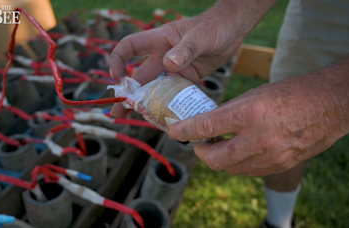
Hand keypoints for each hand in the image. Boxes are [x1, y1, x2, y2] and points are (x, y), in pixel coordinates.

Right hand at [109, 15, 243, 117]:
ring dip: (147, 104)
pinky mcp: (187, 78)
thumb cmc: (214, 26)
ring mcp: (174, 68)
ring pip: (156, 88)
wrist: (232, 30)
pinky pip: (175, 94)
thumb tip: (169, 64)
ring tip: (138, 120)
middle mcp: (163, 55)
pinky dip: (170, 105)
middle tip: (117, 112)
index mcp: (160, 40)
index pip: (131, 46)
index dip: (119, 58)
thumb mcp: (200, 37)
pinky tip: (166, 118)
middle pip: (140, 76)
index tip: (116, 76)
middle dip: (128, 94)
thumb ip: (186, 50)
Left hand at [167, 75, 348, 175]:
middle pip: (215, 159)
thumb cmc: (293, 93)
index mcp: (251, 113)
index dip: (185, 131)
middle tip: (198, 143)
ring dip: (219, 159)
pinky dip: (238, 163)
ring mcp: (271, 156)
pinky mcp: (280, 165)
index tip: (174, 132)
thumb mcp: (257, 94)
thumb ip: (232, 111)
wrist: (330, 106)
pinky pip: (249, 171)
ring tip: (219, 145)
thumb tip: (212, 123)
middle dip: (201, 153)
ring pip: (231, 169)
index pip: (207, 126)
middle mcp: (259, 138)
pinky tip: (239, 151)